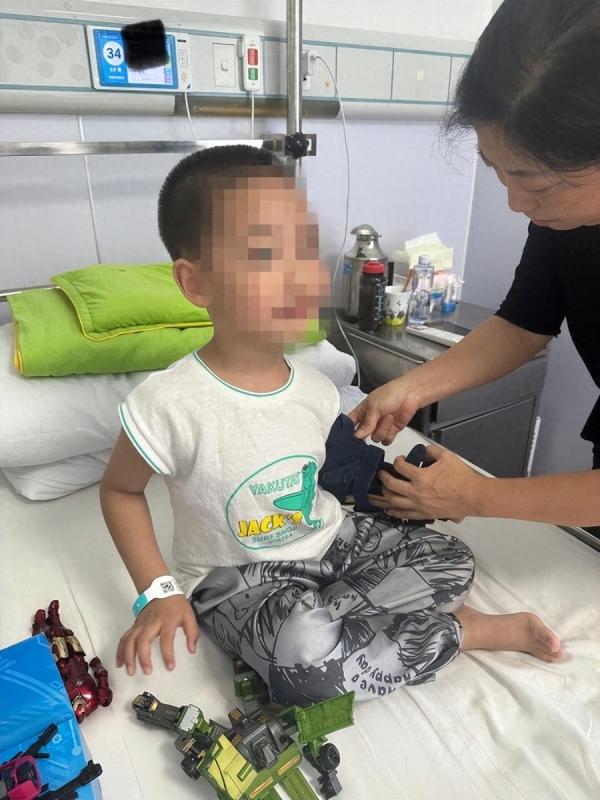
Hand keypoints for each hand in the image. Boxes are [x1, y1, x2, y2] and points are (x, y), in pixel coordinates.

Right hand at [116, 594, 198, 675]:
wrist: (160, 589)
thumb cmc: (176, 605)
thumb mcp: (189, 615)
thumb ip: (192, 632)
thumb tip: (192, 650)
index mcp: (167, 621)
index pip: (166, 638)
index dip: (168, 653)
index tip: (170, 667)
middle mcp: (152, 623)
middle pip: (144, 639)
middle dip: (143, 657)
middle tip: (147, 672)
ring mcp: (141, 624)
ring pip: (131, 639)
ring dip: (128, 656)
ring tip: (130, 671)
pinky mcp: (134, 625)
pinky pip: (125, 638)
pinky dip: (120, 650)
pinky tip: (120, 662)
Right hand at [348, 380, 420, 443]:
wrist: (411, 394)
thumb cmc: (389, 396)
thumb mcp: (374, 407)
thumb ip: (366, 424)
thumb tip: (356, 437)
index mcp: (362, 412)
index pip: (350, 423)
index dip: (347, 431)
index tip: (346, 438)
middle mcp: (369, 421)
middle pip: (362, 435)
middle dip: (366, 434)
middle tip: (370, 430)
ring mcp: (381, 427)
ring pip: (376, 438)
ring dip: (382, 429)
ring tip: (389, 417)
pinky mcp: (392, 432)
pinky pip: (386, 441)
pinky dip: (390, 434)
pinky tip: (394, 425)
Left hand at [367, 444, 485, 521]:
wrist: (472, 496)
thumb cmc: (460, 476)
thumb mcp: (446, 456)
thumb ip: (431, 451)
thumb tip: (422, 451)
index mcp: (420, 477)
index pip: (400, 467)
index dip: (397, 461)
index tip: (399, 460)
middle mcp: (415, 492)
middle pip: (391, 486)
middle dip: (383, 478)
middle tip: (381, 474)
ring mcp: (418, 505)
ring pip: (394, 502)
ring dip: (383, 496)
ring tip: (378, 491)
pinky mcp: (423, 514)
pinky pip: (404, 515)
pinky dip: (393, 512)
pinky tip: (388, 510)